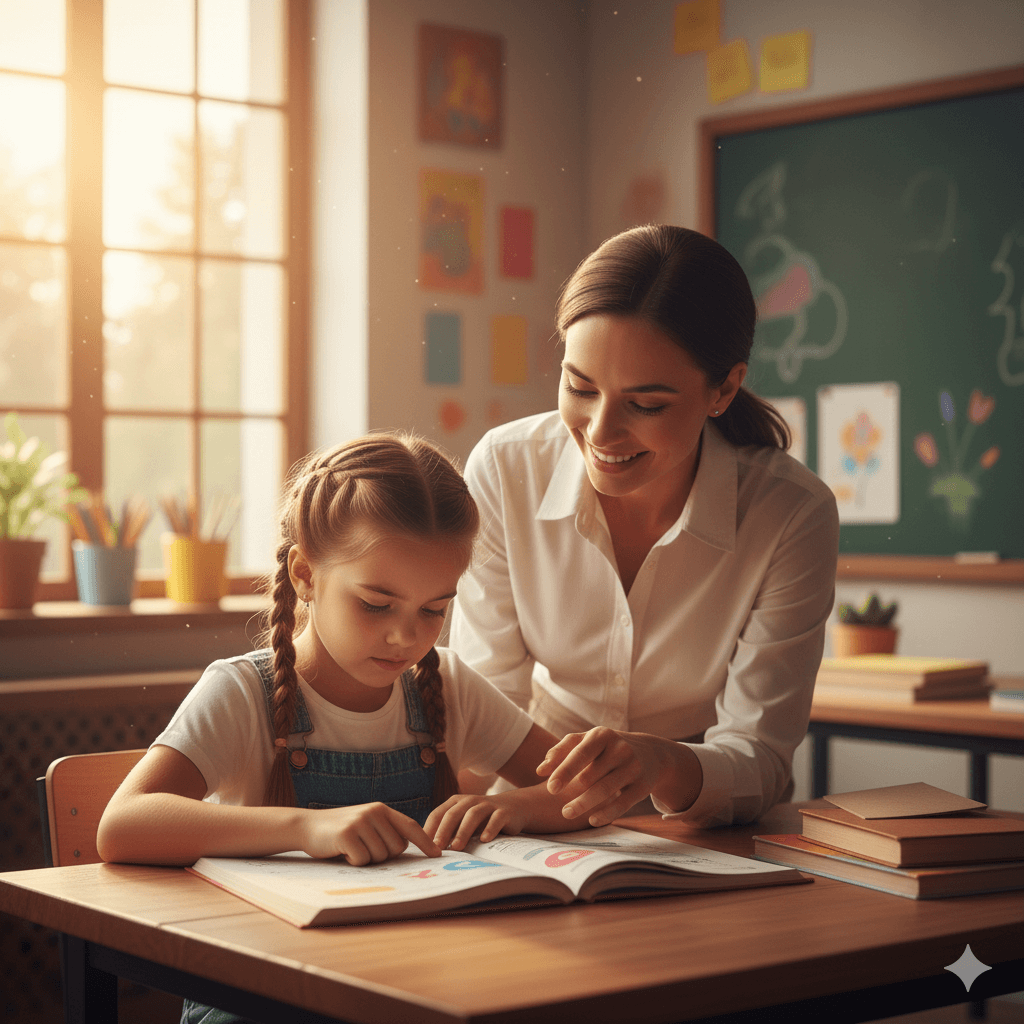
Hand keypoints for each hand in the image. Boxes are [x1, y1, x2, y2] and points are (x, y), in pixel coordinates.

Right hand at [300, 802, 440, 864]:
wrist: (308, 826)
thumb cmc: (341, 830)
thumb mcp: (366, 824)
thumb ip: (385, 831)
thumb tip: (407, 849)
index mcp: (382, 809)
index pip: (411, 826)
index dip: (425, 842)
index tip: (437, 854)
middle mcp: (375, 812)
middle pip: (396, 848)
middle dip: (383, 855)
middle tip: (364, 848)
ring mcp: (361, 822)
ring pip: (380, 856)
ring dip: (366, 859)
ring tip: (352, 847)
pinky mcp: (347, 835)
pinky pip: (362, 860)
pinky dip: (353, 862)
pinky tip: (342, 851)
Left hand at [425, 793, 528, 850]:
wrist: (514, 808)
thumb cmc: (483, 819)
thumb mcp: (464, 822)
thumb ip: (449, 833)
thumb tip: (428, 853)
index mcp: (456, 803)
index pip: (438, 814)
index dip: (429, 830)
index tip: (423, 848)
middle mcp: (470, 801)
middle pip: (453, 814)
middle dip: (443, 831)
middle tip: (436, 848)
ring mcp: (487, 805)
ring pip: (473, 815)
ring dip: (463, 831)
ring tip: (456, 847)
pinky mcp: (504, 812)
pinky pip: (496, 819)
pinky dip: (490, 828)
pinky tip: (484, 840)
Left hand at [536, 728, 700, 826]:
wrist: (651, 752)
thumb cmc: (607, 747)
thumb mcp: (588, 740)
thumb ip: (562, 751)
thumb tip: (540, 771)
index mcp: (601, 735)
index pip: (580, 753)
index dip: (564, 771)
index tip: (550, 788)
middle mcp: (619, 748)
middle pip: (591, 775)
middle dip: (573, 793)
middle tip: (560, 808)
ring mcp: (633, 766)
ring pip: (606, 790)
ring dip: (585, 804)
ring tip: (567, 813)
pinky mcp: (643, 785)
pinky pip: (623, 803)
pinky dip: (607, 813)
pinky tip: (592, 821)